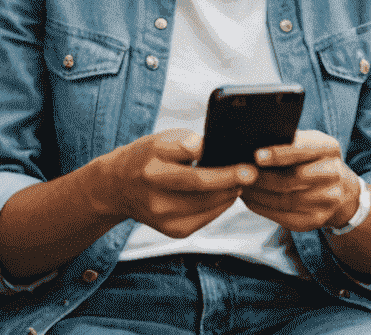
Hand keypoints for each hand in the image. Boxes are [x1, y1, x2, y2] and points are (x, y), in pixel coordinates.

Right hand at [95, 129, 254, 238]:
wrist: (118, 188)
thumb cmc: (146, 157)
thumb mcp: (160, 139)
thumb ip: (187, 142)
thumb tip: (220, 152)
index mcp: (152, 160)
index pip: (188, 155)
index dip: (216, 158)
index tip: (243, 159)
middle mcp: (155, 190)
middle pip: (201, 186)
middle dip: (231, 180)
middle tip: (252, 173)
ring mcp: (163, 215)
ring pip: (207, 205)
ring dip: (229, 193)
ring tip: (243, 181)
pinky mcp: (172, 231)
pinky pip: (205, 218)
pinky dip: (219, 206)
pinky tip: (226, 195)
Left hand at [242, 130, 360, 231]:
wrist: (341, 189)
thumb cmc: (314, 159)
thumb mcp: (310, 142)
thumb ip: (289, 140)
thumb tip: (253, 138)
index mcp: (328, 148)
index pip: (302, 149)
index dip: (278, 153)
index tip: (256, 155)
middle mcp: (332, 174)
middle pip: (291, 179)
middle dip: (261, 177)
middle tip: (239, 171)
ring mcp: (327, 201)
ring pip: (285, 200)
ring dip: (257, 194)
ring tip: (240, 185)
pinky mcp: (316, 220)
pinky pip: (284, 217)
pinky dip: (262, 208)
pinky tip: (249, 200)